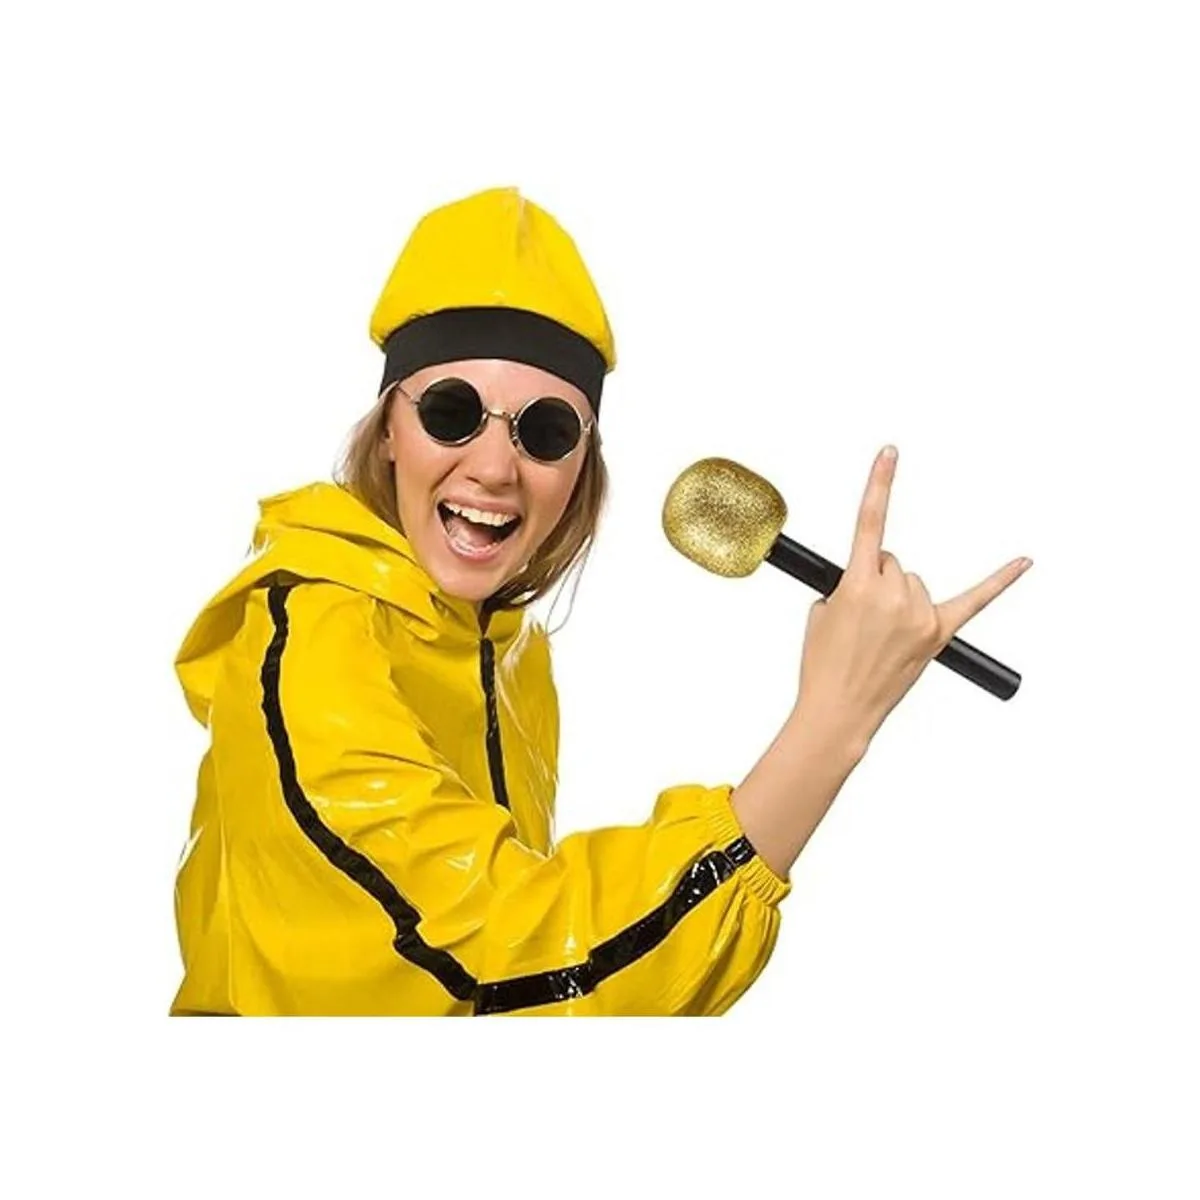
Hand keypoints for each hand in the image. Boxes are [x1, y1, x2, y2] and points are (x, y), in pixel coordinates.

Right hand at [794, 445, 1031, 753]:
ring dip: (898, 598)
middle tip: (861, 620)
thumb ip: (845, 586)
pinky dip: (1000, 581)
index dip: (880, 484)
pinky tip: (1023, 562)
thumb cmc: (824, 667)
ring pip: (914, 582)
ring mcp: (920, 615)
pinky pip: (975, 601)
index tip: (891, 452)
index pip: (870, 523)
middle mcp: (894, 596)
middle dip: (876, 582)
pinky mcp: (938, 635)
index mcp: (857, 587)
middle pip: (892, 562)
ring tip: (880, 635)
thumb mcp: (820, 615)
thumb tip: (870, 581)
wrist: (839, 711)